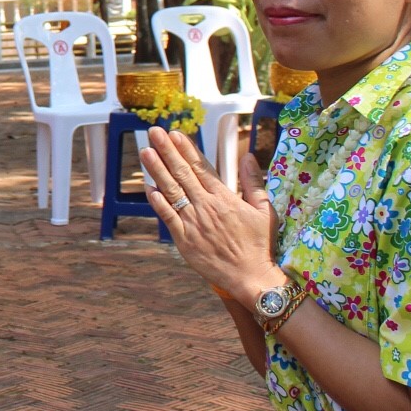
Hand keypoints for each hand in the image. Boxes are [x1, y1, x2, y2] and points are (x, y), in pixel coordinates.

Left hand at [138, 127, 280, 300]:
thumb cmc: (260, 245)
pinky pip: (168, 217)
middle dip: (167, 151)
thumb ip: (254, 182)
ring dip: (157, 170)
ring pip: (171, 191)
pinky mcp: (184, 240)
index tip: (174, 134)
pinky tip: (148, 187)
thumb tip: (248, 156)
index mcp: (225, 198)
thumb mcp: (264, 211)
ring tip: (145, 152)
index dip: (186, 149)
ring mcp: (193, 223)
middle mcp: (206, 207)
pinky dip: (157, 202)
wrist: (251, 277)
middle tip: (153, 132)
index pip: (201, 167)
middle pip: (182, 173)